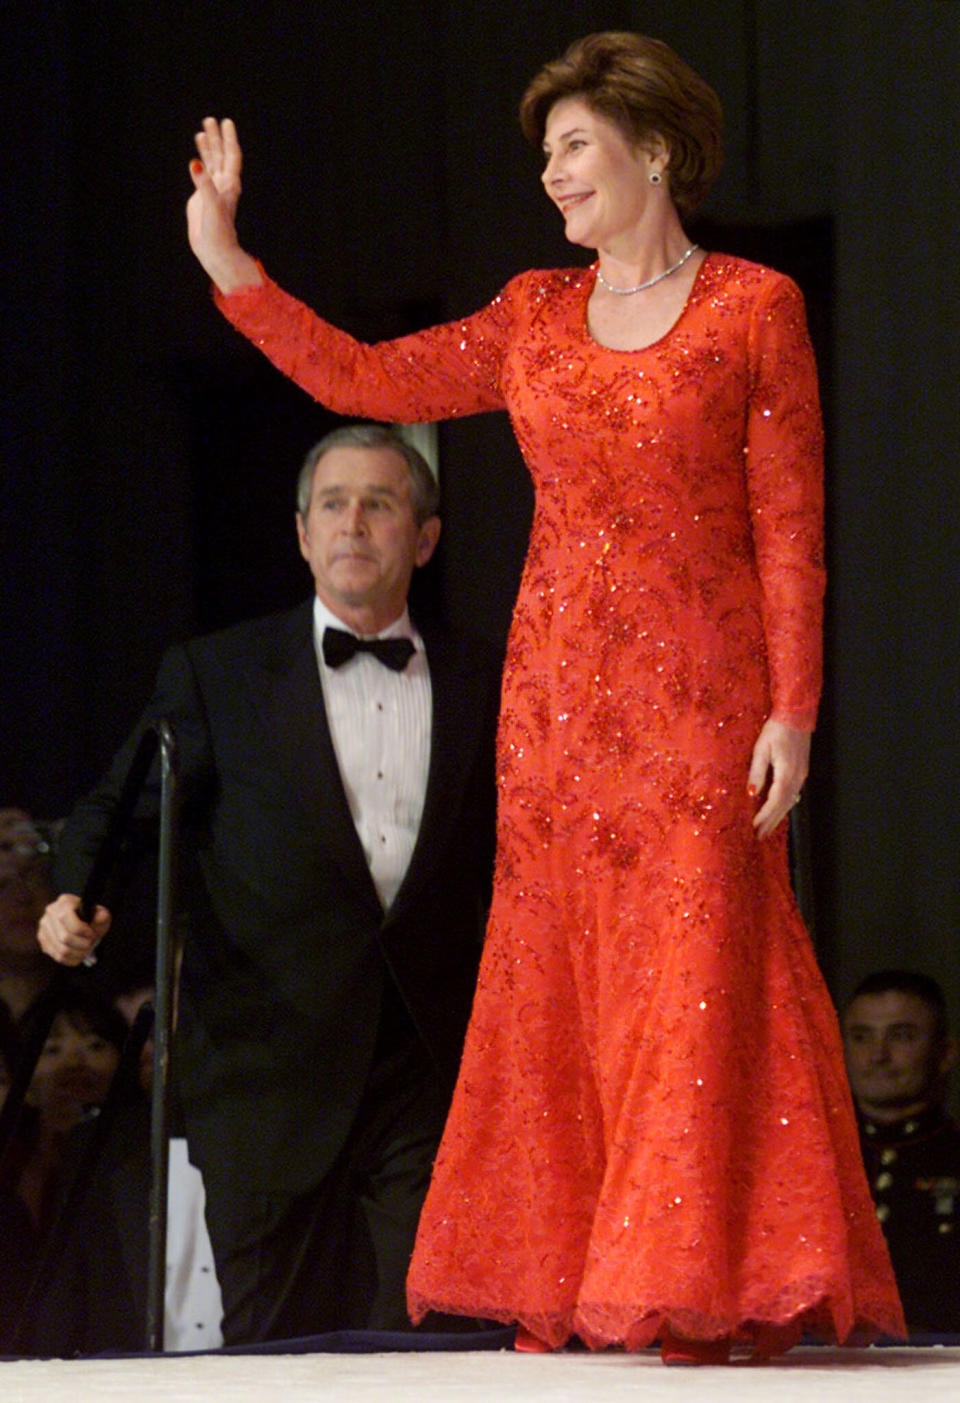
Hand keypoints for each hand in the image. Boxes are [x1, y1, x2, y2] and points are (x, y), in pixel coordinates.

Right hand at [37, 893, 111, 966]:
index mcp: (64, 902)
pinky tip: (79, 955)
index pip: (66, 917)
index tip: (92, 935)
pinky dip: (71, 959)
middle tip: (91, 944)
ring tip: (86, 951)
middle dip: (82, 944)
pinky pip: (56, 956)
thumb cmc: (91, 918)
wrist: (82, 921)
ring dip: (78, 954)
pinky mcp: (43, 940)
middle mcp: (50, 912)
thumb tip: (100, 918)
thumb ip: (102, 916)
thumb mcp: (101, 914)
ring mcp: (44, 926)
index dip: (81, 930)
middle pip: (64, 937)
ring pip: (60, 950)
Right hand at [186, 117, 261, 292]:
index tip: (226, 122)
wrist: (214, 248)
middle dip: (216, 138)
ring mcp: (213, 189)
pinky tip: (197, 155)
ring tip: (202, 131)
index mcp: (230, 184)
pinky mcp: (202, 196)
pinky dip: (200, 163)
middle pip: (221, 155)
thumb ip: (203, 182)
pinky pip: (202, 174)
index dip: (229, 139)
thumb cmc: (218, 229)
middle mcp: (223, 184)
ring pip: (211, 163)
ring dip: (208, 147)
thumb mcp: (211, 204)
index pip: (231, 156)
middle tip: (210, 120)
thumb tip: (194, 162)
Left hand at [747, 718, 810, 839]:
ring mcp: (802, 775)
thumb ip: (757, 772)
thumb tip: (751, 794)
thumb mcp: (761, 749)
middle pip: (785, 805)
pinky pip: (794, 794)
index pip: (775, 800)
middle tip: (759, 836)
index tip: (755, 827)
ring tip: (766, 829)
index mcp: (787, 773)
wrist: (796, 716)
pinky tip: (778, 811)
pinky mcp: (802, 771)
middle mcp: (798, 777)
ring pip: (790, 801)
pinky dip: (785, 806)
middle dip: (771, 822)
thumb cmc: (776, 730)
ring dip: (778, 816)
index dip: (765, 816)